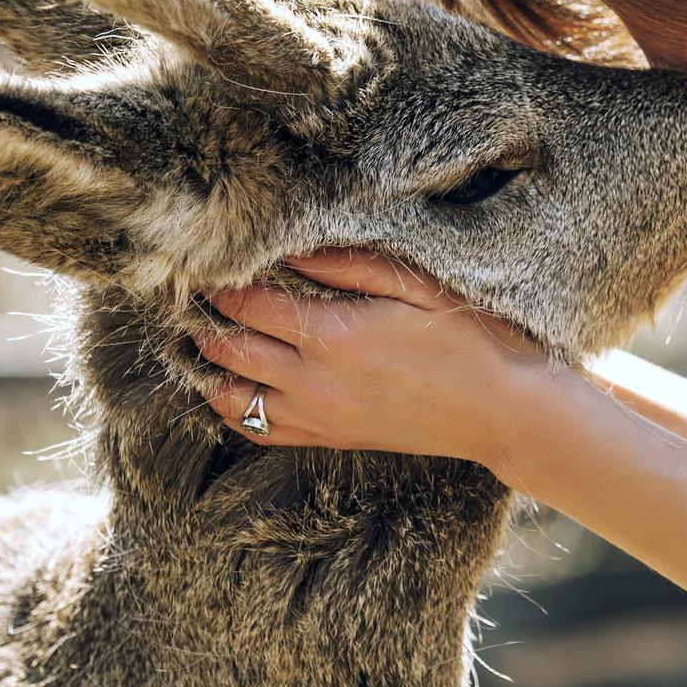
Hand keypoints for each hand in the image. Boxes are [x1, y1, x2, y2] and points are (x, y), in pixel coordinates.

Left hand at [198, 249, 551, 468]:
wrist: (505, 412)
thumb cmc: (472, 338)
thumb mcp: (418, 285)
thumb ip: (348, 264)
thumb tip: (288, 248)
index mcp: (336, 335)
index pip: (249, 303)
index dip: (218, 279)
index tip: (199, 258)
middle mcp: (315, 382)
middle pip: (227, 347)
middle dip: (199, 317)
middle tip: (182, 289)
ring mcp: (319, 417)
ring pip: (230, 395)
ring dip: (205, 363)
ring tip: (194, 331)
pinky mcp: (329, 438)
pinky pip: (256, 430)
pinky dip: (229, 406)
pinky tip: (226, 382)